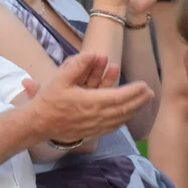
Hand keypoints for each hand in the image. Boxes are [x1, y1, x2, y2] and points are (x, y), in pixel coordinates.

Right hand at [23, 53, 153, 143]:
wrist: (38, 124)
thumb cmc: (48, 101)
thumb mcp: (60, 79)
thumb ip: (78, 65)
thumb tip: (94, 53)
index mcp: (91, 102)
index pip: (119, 97)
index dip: (134, 92)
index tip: (144, 85)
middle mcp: (97, 116)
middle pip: (124, 109)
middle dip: (139, 101)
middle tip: (150, 93)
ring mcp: (95, 127)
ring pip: (120, 119)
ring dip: (133, 111)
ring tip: (142, 103)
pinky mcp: (91, 133)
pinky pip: (112, 127)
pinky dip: (122, 120)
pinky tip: (125, 117)